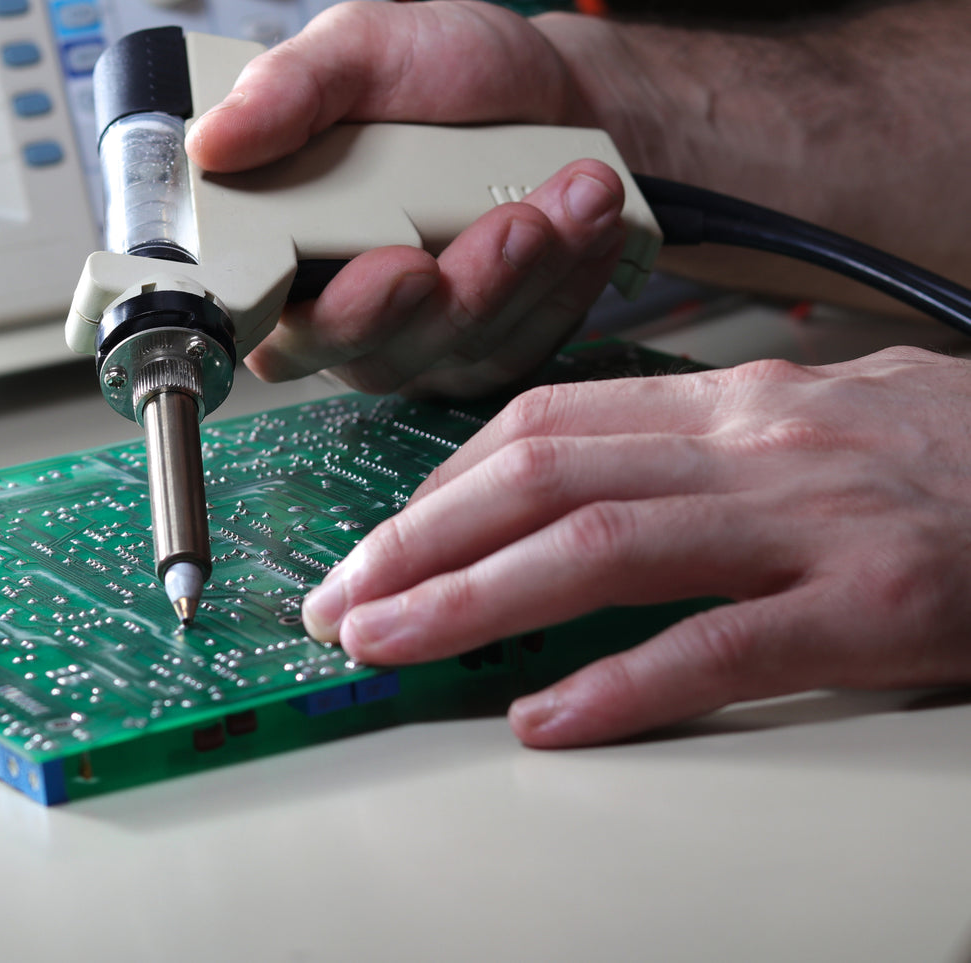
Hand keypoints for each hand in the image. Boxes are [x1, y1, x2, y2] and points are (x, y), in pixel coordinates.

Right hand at [186, 1, 627, 395]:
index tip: (386, 264)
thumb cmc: (451, 75)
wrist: (564, 93)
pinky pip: (524, 343)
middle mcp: (343, 309)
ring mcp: (421, 339)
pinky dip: (565, 281)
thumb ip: (288, 90)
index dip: (309, 316)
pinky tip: (588, 219)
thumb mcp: (363, 47)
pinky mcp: (492, 351)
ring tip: (573, 190)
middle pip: (364, 352)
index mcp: (284, 246)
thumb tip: (210, 140)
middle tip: (506, 227)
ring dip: (523, 273)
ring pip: (455, 345)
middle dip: (442, 295)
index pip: (262, 320)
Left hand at [301, 347, 970, 745]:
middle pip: (541, 477)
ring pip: (601, 550)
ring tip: (385, 644)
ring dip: (471, 600)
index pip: (543, 424)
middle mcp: (754, 447)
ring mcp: (812, 526)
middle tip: (337, 599)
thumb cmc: (948, 461)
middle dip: (419, 542)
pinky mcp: (876, 611)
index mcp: (731, 405)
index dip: (442, 486)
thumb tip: (574, 485)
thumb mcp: (809, 421)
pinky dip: (618, 686)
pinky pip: (719, 649)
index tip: (378, 538)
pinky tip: (543, 719)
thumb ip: (692, 447)